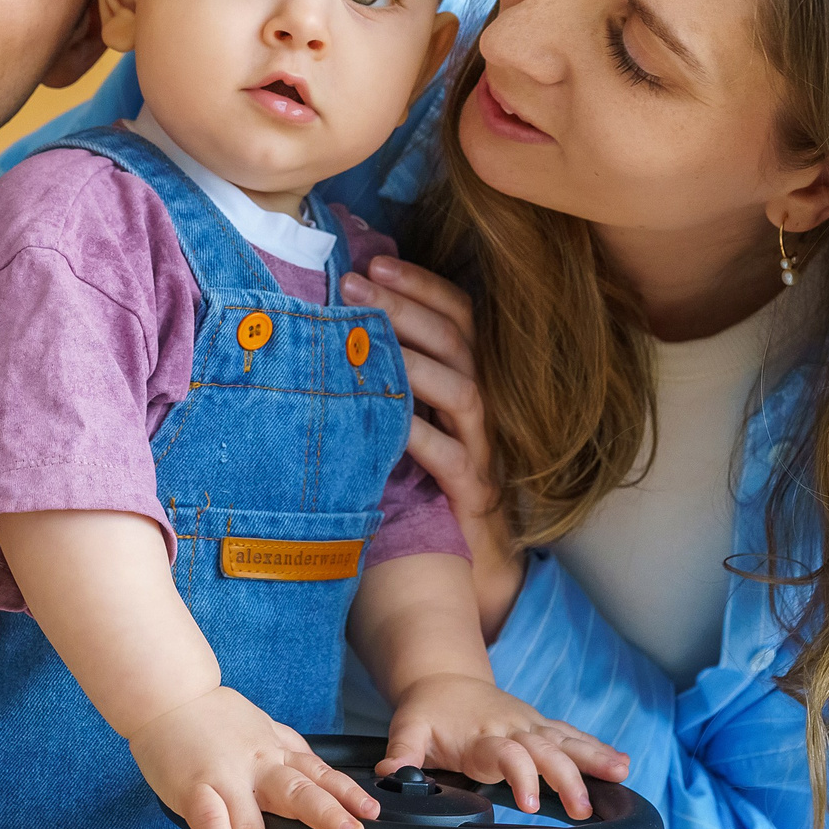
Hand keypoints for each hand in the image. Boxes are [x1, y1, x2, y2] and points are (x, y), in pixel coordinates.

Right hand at [127, 687, 376, 828]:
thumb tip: (319, 772)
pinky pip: (207, 820)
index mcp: (274, 753)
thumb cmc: (211, 715)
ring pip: (247, 825)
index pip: (318, 774)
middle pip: (296, 793)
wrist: (166, 693)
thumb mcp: (261, 726)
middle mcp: (256, 767)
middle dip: (327, 817)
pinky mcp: (192, 788)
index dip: (346, 793)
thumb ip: (288, 750)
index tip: (371, 813)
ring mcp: (224, 779)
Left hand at [342, 257, 521, 632]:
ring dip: (413, 358)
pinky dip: (419, 435)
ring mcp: (484, 450)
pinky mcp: (474, 494)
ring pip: (461, 390)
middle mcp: (486, 408)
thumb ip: (391, 373)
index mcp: (473, 379)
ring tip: (366, 338)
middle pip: (457, 341)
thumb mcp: (412, 416)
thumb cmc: (429, 482)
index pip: (460, 315)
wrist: (471, 566)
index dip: (421, 285)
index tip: (373, 261)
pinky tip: (387, 421)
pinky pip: (450, 458)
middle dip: (406, 306)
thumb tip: (341, 319)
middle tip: (354, 283)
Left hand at [381, 672, 627, 819]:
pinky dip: (596, 748)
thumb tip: (388, 776)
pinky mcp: (540, 725)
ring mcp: (529, 725)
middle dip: (567, 778)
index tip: (531, 804)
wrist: (442, 677)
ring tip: (620, 775)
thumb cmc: (427, 710)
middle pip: (545, 751)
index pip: (506, 755)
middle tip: (582, 809)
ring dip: (593, 759)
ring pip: (566, 741)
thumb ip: (401, 753)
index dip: (520, 776)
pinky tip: (621, 764)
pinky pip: (571, 735)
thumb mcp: (407, 728)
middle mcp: (511, 728)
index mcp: (480, 736)